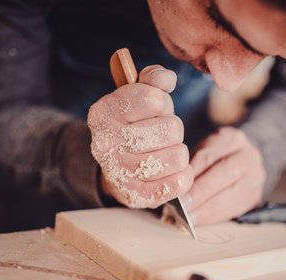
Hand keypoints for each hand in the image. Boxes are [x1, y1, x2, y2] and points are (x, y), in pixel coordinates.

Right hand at [87, 65, 193, 207]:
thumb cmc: (134, 124)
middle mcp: (105, 144)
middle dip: (173, 128)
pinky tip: (171, 170)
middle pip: (171, 128)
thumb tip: (166, 79)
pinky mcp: (137, 196)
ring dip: (178, 151)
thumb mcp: (138, 94)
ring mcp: (120, 173)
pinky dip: (182, 174)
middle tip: (161, 134)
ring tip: (165, 151)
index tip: (153, 109)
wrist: (116, 166)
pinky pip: (179, 183)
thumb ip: (154, 78)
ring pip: (178, 156)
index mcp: (102, 113)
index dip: (163, 102)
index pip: (153, 98)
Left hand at [184, 127, 264, 224]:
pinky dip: (215, 216)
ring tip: (189, 216)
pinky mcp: (255, 196)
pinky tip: (200, 220)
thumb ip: (192, 166)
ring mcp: (256, 176)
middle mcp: (248, 155)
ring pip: (232, 193)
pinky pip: (235, 208)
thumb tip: (174, 187)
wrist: (242, 162)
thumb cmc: (214, 158)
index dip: (192, 174)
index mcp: (232, 139)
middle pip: (224, 173)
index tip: (176, 189)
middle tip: (183, 206)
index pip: (209, 156)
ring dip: (207, 208)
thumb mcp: (203, 152)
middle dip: (201, 192)